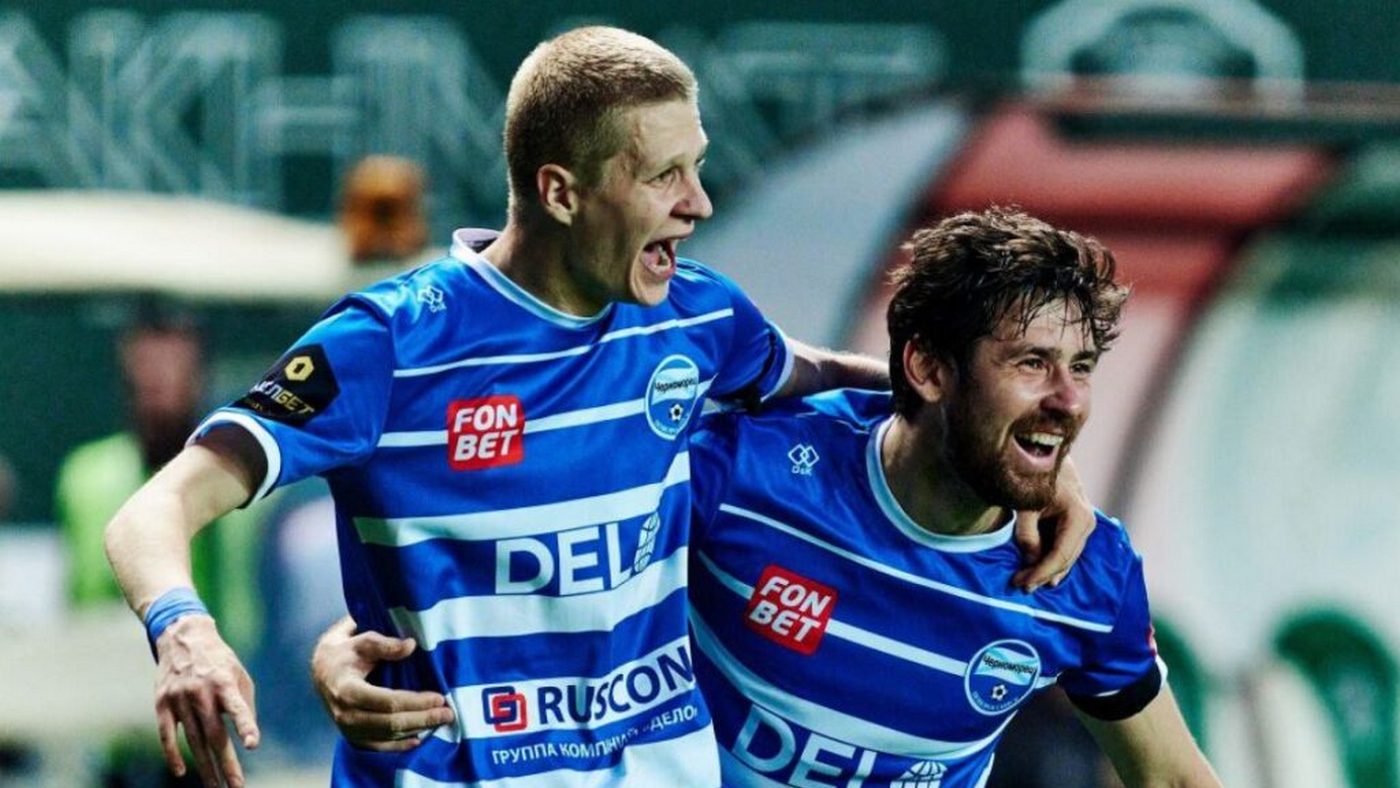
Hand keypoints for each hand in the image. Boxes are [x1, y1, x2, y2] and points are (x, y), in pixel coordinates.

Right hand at [153, 615, 258, 787]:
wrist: (183, 638)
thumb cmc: (219, 661)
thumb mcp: (239, 675)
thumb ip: (244, 704)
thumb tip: (247, 738)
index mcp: (224, 682)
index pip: (236, 707)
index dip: (245, 725)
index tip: (253, 744)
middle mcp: (200, 691)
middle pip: (214, 734)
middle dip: (226, 763)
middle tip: (236, 786)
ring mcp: (179, 698)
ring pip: (193, 740)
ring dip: (205, 766)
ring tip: (216, 786)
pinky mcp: (161, 703)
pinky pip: (166, 734)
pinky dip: (173, 754)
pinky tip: (181, 772)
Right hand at [311, 616, 454, 750]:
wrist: (320, 670)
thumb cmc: (344, 651)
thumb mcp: (361, 640)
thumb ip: (385, 644)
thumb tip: (411, 645)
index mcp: (347, 690)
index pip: (387, 702)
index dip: (416, 702)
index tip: (439, 697)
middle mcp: (345, 714)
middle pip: (390, 724)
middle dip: (423, 719)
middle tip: (448, 713)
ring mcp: (347, 729)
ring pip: (387, 736)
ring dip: (416, 729)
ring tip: (440, 721)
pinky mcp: (351, 736)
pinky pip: (377, 746)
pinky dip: (398, 745)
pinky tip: (417, 739)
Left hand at [1012, 458, 1095, 591]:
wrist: (1048, 454)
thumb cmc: (1036, 476)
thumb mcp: (1026, 505)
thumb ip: (1028, 534)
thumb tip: (1030, 561)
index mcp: (1078, 518)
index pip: (1060, 555)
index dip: (1040, 572)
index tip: (1021, 583)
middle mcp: (1087, 523)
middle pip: (1066, 559)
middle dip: (1043, 574)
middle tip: (1020, 586)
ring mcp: (1085, 524)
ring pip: (1068, 556)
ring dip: (1048, 570)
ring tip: (1027, 582)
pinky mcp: (1077, 524)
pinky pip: (1066, 547)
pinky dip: (1052, 559)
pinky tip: (1040, 571)